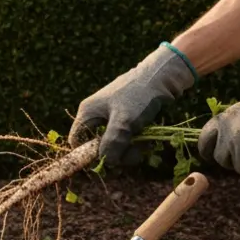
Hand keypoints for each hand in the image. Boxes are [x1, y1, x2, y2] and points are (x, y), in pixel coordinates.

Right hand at [69, 43, 198, 164]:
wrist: (162, 77)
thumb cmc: (139, 96)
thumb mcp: (124, 122)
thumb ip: (112, 143)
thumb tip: (106, 162)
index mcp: (89, 113)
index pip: (77, 141)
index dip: (88, 154)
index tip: (107, 162)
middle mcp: (96, 115)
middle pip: (98, 145)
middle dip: (117, 153)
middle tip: (135, 153)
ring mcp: (111, 116)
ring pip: (114, 143)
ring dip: (130, 149)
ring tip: (145, 145)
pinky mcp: (125, 118)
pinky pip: (125, 137)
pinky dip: (136, 142)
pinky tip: (147, 139)